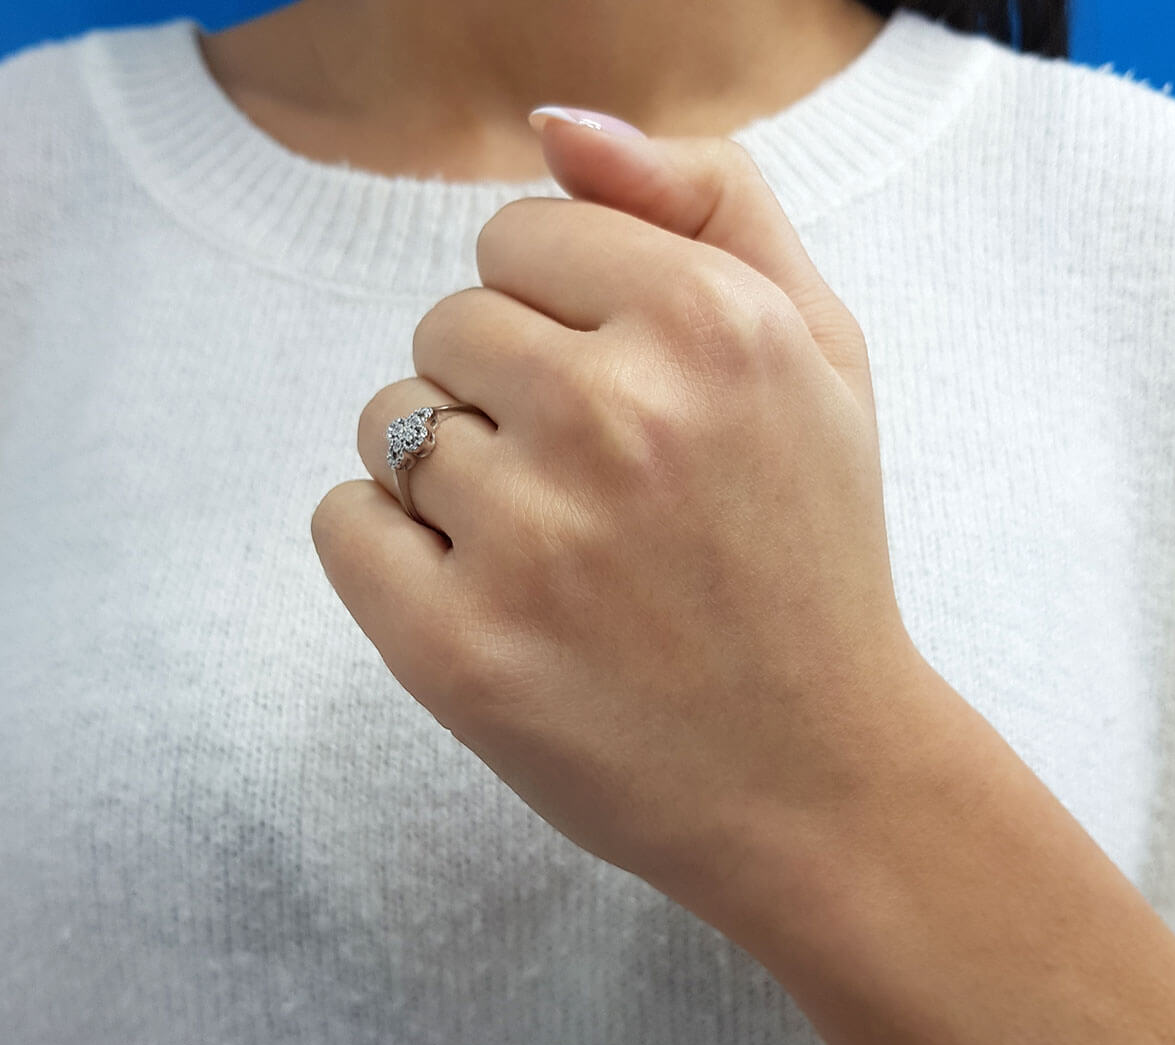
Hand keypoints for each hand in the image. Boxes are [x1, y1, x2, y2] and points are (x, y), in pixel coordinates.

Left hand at [311, 111, 928, 916]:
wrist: (814, 774)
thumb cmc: (812, 557)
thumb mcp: (820, 351)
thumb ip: (711, 200)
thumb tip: (554, 127)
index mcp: (710, 326)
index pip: (516, 237)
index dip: (554, 311)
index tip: (605, 386)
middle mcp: (616, 418)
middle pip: (446, 323)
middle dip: (502, 390)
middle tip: (588, 485)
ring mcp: (529, 541)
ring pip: (389, 421)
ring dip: (447, 471)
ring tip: (544, 547)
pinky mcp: (455, 651)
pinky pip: (342, 522)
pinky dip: (386, 545)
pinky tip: (476, 590)